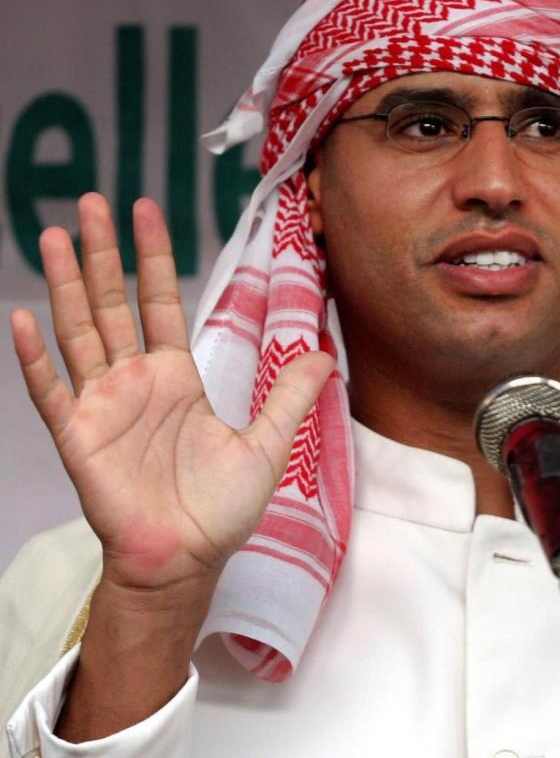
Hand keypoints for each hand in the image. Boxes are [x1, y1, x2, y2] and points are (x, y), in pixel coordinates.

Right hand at [11, 193, 332, 594]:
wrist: (186, 561)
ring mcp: (102, 405)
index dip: (152, 255)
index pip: (159, 300)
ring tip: (54, 235)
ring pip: (79, 331)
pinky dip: (35, 358)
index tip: (144, 210)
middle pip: (112, 302)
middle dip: (101, 253)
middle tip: (90, 202)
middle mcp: (134, 381)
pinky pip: (51, 391)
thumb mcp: (268, 444)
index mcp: (175, 376)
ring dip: (65, 285)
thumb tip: (325, 354)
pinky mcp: (78, 436)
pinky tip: (23, 318)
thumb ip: (288, 396)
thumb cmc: (220, 509)